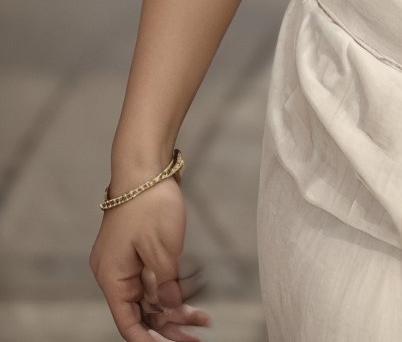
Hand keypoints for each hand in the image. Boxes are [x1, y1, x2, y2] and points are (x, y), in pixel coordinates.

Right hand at [89, 178, 210, 340]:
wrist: (146, 163)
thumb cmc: (150, 202)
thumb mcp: (163, 248)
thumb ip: (166, 285)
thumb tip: (170, 312)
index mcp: (112, 277)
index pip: (128, 322)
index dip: (148, 340)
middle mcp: (116, 273)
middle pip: (142, 312)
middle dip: (170, 327)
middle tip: (198, 338)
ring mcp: (128, 261)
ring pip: (152, 297)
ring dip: (176, 309)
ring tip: (204, 321)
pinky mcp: (141, 251)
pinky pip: (155, 279)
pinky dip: (173, 289)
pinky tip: (194, 300)